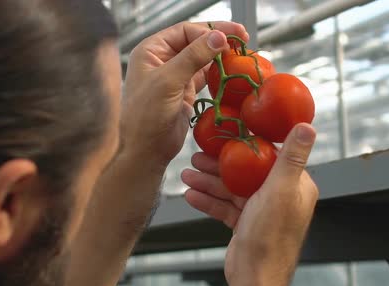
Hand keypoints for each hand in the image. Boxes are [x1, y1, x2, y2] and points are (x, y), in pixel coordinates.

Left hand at [121, 22, 247, 169]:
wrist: (145, 151)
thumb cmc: (146, 116)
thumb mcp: (168, 81)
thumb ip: (193, 57)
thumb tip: (217, 37)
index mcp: (151, 51)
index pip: (184, 31)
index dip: (209, 31)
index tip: (231, 35)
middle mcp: (161, 60)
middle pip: (195, 42)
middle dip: (218, 40)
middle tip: (243, 38)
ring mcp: (174, 77)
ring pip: (202, 58)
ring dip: (221, 56)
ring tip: (241, 54)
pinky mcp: (185, 93)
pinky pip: (205, 76)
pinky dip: (219, 73)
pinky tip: (232, 71)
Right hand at [181, 124, 318, 285]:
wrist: (255, 277)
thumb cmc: (270, 237)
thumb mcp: (280, 190)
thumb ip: (291, 158)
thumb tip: (307, 126)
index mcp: (295, 186)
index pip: (269, 156)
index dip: (245, 145)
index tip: (225, 137)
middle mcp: (280, 197)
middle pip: (245, 172)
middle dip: (218, 166)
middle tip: (197, 157)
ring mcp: (262, 211)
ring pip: (231, 189)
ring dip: (208, 183)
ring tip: (187, 175)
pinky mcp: (246, 224)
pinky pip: (225, 207)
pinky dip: (209, 201)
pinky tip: (191, 196)